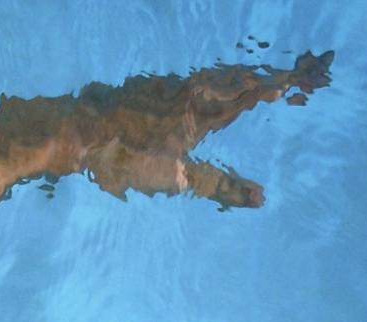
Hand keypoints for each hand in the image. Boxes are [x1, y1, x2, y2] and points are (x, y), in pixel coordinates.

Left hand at [70, 51, 331, 208]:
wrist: (79, 133)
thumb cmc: (127, 158)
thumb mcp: (175, 179)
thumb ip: (219, 187)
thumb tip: (260, 199)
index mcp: (202, 111)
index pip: (246, 96)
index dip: (268, 89)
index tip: (287, 84)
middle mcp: (187, 92)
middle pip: (228, 81)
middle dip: (252, 80)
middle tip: (272, 76)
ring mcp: (163, 88)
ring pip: (204, 80)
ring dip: (225, 80)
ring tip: (239, 82)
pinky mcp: (141, 90)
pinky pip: (181, 84)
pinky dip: (197, 85)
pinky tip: (190, 91)